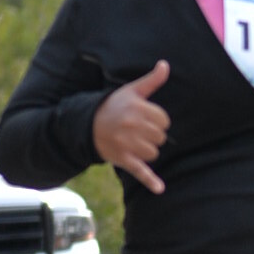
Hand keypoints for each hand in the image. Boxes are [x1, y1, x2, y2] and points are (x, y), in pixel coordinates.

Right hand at [92, 60, 171, 192]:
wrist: (88, 124)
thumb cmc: (114, 105)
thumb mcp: (131, 91)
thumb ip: (151, 80)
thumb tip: (165, 65)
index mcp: (136, 108)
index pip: (164, 121)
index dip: (157, 121)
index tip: (144, 118)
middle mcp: (131, 126)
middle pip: (161, 138)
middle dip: (152, 135)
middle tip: (137, 130)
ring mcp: (126, 144)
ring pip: (154, 153)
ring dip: (148, 150)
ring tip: (133, 141)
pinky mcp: (123, 160)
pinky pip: (140, 171)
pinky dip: (150, 181)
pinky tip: (160, 188)